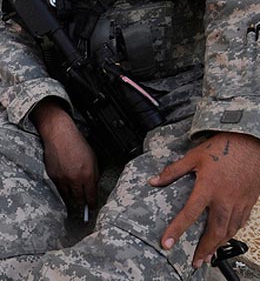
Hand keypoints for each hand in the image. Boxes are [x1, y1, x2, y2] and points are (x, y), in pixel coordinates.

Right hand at [32, 99, 98, 208]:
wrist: (59, 134)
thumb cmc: (77, 143)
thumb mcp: (92, 157)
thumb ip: (94, 174)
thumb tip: (93, 188)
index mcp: (88, 174)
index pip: (91, 197)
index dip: (92, 204)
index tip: (92, 207)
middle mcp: (75, 179)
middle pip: (79, 200)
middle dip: (82, 202)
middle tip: (83, 202)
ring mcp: (63, 179)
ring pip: (68, 196)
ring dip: (72, 195)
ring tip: (74, 190)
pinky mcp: (53, 177)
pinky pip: (58, 188)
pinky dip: (63, 187)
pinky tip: (65, 180)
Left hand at [149, 132, 259, 267]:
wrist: (251, 144)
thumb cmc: (223, 147)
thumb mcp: (194, 156)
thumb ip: (173, 171)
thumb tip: (154, 181)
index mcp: (208, 187)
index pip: (189, 213)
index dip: (176, 230)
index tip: (167, 243)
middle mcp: (224, 199)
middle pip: (214, 231)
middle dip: (204, 248)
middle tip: (195, 261)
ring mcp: (238, 202)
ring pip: (229, 231)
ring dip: (218, 245)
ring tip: (208, 255)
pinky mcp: (248, 202)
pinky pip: (240, 223)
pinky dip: (231, 233)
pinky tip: (225, 236)